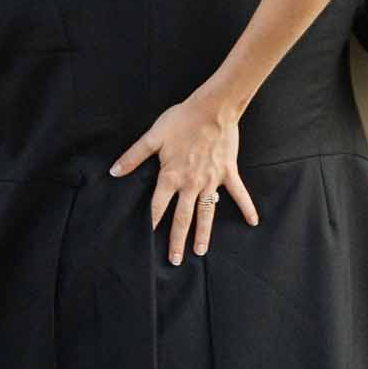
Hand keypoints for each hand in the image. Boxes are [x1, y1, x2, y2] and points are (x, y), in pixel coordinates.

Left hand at [109, 88, 259, 263]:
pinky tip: (252, 221)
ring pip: (206, 213)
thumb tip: (114, 171)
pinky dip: (246, 207)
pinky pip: (238, 193)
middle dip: (177, 240)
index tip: (146, 241)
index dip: (151, 223)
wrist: (212, 108)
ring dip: (203, 233)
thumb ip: (134, 156)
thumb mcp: (153, 137)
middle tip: (175, 260)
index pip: (158, 206)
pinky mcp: (228, 172)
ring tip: (200, 252)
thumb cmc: (182, 119)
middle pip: (182, 217)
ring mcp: (211, 180)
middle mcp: (191, 183)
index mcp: (171, 175)